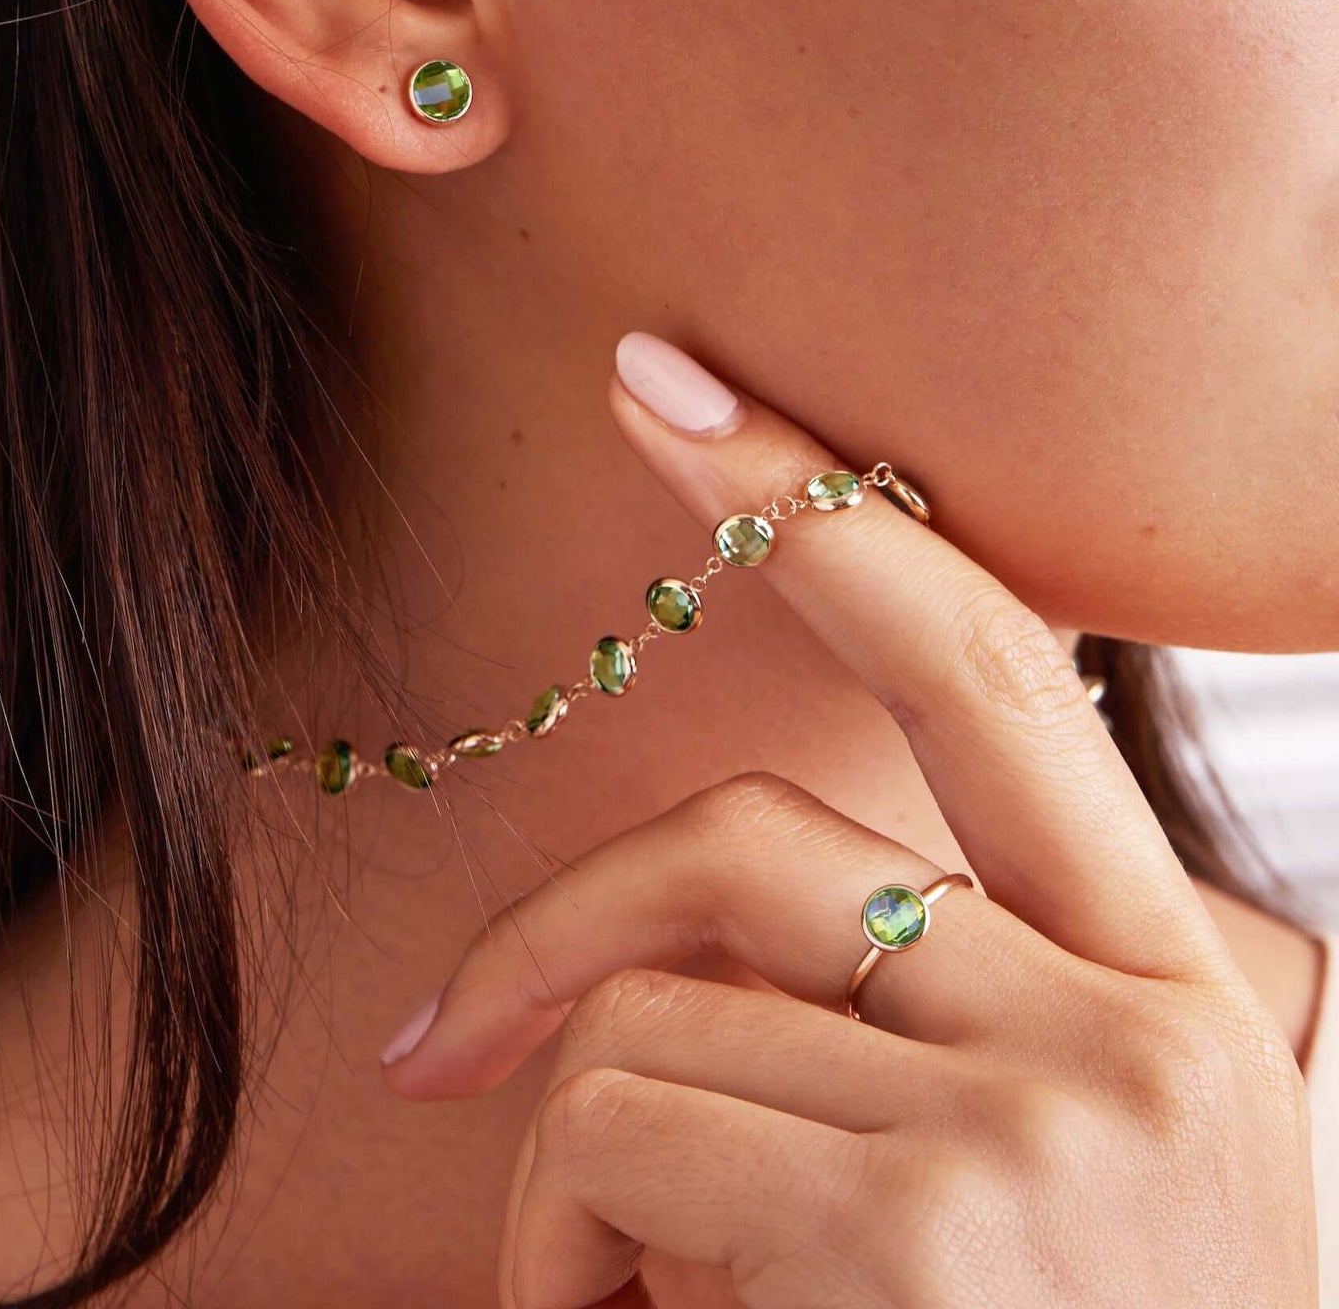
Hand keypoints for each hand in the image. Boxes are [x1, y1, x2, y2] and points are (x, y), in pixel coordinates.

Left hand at [379, 334, 1316, 1308]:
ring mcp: (1038, 1129)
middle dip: (559, 912)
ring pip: (654, 1006)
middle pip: (750, 836)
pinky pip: (612, 1131)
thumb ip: (943, 1017)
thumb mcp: (1056, 1191)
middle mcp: (1137, 1032)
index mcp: (1182, 992)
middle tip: (435, 1043)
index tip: (674, 395)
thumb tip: (748, 917)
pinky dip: (559, 1258)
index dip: (818, 513)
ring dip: (576, 1172)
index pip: (989, 674)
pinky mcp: (913, 1233)